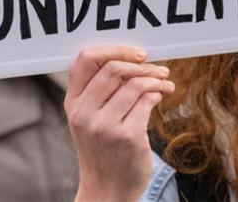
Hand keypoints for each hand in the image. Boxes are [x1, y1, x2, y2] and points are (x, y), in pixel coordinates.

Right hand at [65, 46, 174, 201]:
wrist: (107, 190)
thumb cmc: (102, 149)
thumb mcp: (88, 119)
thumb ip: (99, 90)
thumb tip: (131, 59)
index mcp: (73, 103)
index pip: (85, 60)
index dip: (114, 49)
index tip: (136, 53)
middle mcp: (84, 113)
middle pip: (114, 69)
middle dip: (142, 65)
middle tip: (158, 69)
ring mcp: (104, 126)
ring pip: (135, 84)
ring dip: (156, 79)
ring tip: (165, 83)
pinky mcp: (126, 137)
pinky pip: (147, 102)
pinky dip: (159, 93)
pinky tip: (162, 96)